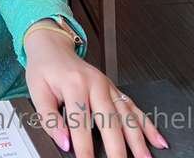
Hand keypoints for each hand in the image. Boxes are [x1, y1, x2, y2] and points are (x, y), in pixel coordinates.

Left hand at [24, 29, 168, 157]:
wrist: (52, 46)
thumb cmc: (45, 69)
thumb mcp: (37, 91)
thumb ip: (49, 118)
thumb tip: (64, 142)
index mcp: (74, 84)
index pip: (81, 123)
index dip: (84, 148)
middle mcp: (95, 84)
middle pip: (110, 120)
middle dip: (117, 149)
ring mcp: (108, 86)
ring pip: (127, 115)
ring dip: (138, 140)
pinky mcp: (114, 89)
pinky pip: (133, 107)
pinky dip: (147, 124)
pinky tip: (157, 139)